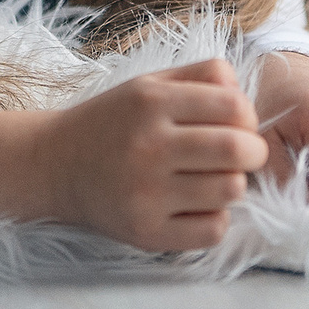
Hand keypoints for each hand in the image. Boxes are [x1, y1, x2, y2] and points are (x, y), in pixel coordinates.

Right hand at [41, 59, 268, 251]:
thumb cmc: (113, 121)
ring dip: (233, 184)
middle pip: (238, 150)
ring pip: (231, 191)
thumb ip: (201, 76)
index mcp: (151, 101)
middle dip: (253, 152)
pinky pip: (213, 230)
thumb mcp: (149, 83)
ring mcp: (146, 193)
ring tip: (214, 179)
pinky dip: (215, 218)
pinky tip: (197, 206)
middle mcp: (148, 146)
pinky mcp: (146, 232)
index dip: (249, 116)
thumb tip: (247, 96)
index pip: (234, 107)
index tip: (239, 125)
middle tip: (242, 155)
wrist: (55, 164)